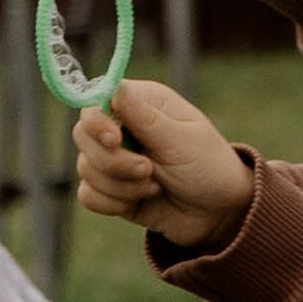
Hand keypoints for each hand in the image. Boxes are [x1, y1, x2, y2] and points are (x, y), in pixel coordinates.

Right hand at [73, 82, 256, 250]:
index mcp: (143, 104)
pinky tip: (139, 202)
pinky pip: (88, 195)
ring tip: (154, 187)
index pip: (96, 100)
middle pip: (83, 135)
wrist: (220, 214)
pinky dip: (111, 203)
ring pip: (85, 168)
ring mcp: (116, 159)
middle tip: (148, 170)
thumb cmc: (209, 168)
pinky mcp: (112, 189)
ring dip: (120, 185)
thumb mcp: (182, 140)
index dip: (97, 121)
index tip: (115, 140)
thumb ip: (145, 118)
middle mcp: (124, 128)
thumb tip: (115, 87)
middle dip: (112, 161)